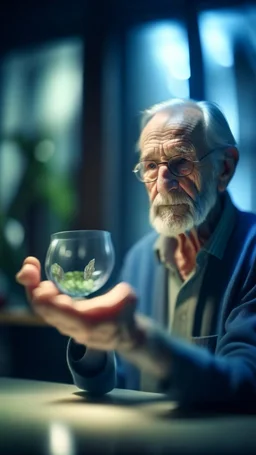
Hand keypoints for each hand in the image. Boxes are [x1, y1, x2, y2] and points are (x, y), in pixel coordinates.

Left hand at [15, 257, 138, 351]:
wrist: (124, 335)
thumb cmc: (126, 313)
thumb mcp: (128, 300)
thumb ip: (119, 294)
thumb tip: (114, 286)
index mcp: (87, 322)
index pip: (59, 312)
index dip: (46, 298)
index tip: (44, 282)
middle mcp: (71, 326)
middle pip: (43, 309)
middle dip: (32, 287)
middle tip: (29, 266)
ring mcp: (65, 325)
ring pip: (41, 309)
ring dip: (32, 287)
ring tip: (31, 267)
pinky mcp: (63, 320)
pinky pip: (45, 308)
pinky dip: (38, 292)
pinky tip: (37, 276)